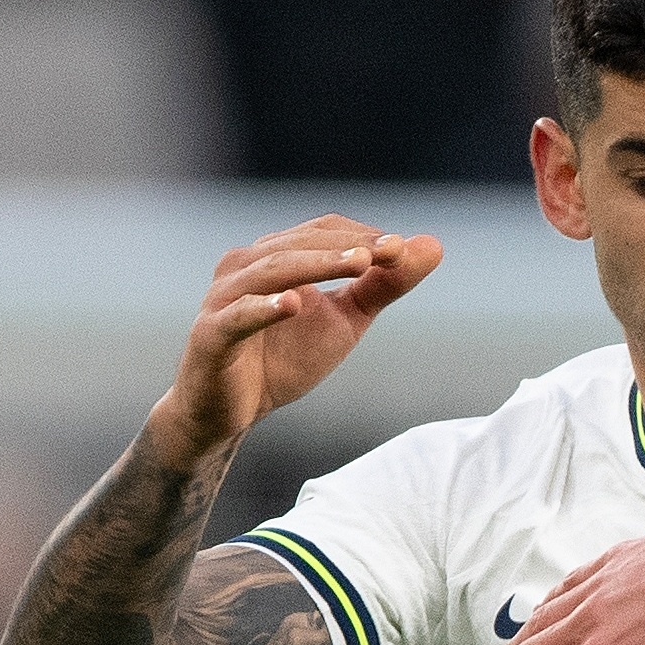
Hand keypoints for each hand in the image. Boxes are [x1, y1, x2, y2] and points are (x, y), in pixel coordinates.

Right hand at [148, 217, 440, 466]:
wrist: (233, 410)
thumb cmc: (284, 358)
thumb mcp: (345, 321)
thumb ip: (383, 286)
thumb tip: (432, 246)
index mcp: (276, 257)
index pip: (322, 233)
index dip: (362, 236)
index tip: (404, 248)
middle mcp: (246, 266)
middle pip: (299, 245)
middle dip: (347, 247)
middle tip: (393, 251)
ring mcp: (225, 297)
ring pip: (272, 271)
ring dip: (316, 265)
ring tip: (359, 265)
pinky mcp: (211, 334)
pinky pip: (237, 318)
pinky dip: (263, 309)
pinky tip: (292, 305)